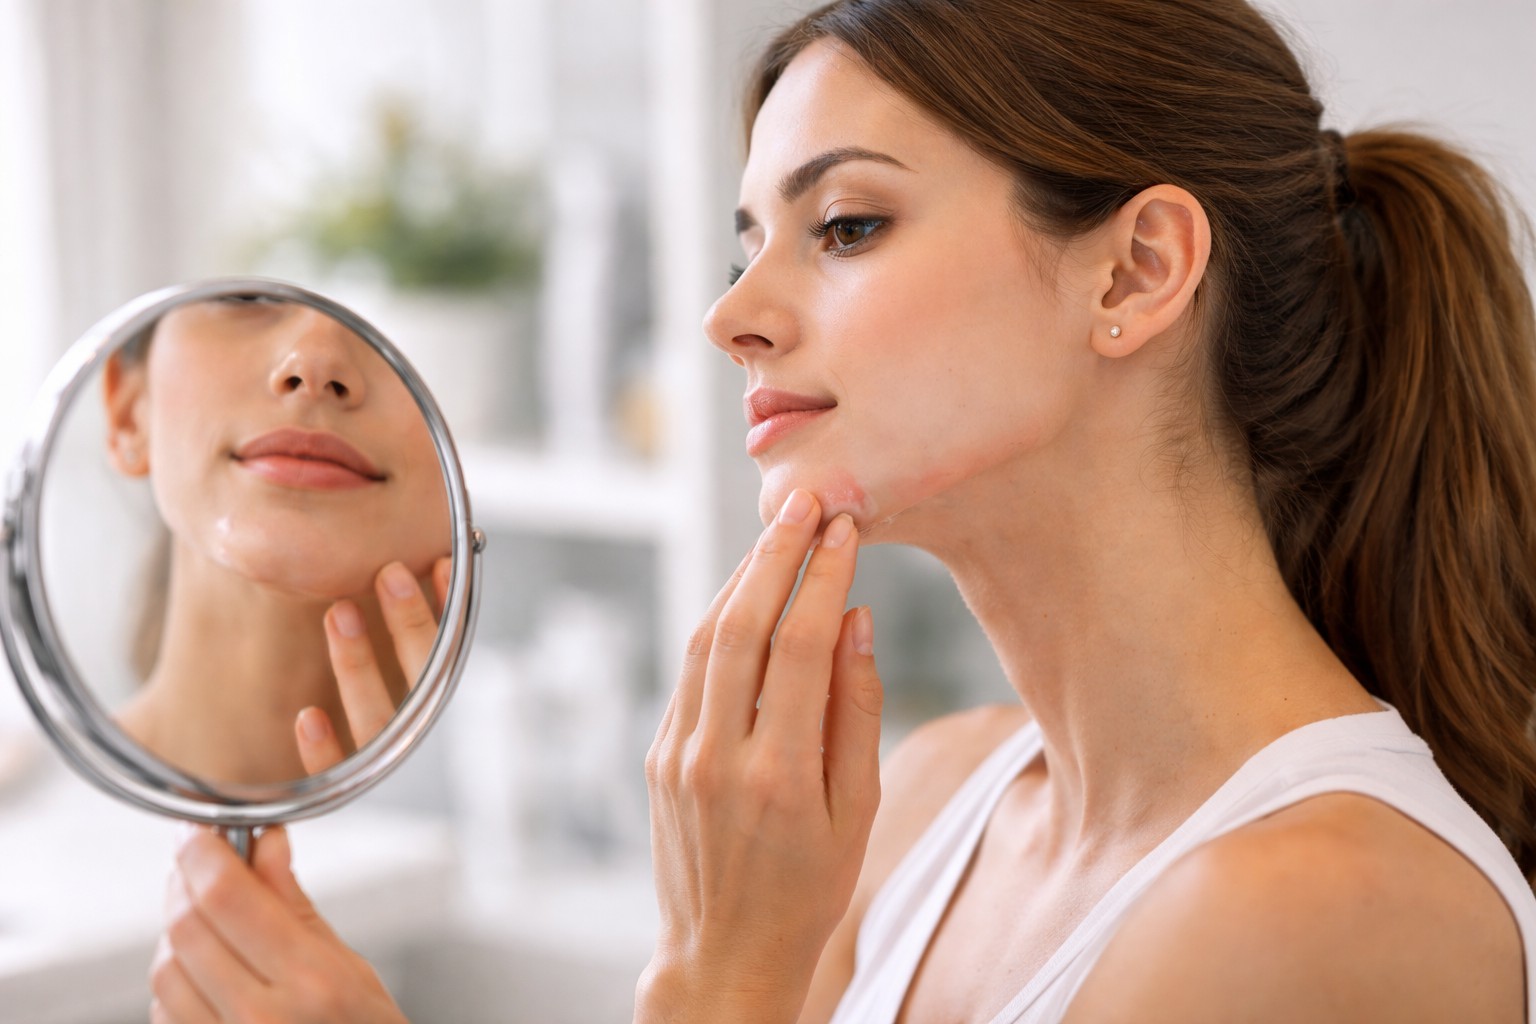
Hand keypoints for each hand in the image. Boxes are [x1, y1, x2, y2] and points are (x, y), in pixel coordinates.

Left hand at [150, 826, 407, 1022]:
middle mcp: (262, 1020)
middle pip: (185, 928)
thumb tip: (263, 841)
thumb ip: (294, 903)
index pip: (225, 897)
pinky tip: (205, 975)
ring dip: (177, 935)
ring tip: (209, 925)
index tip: (196, 829)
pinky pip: (163, 1014)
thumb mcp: (350, 967)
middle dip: (184, 884)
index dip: (200, 852)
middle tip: (200, 863)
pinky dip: (175, 983)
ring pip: (163, 970)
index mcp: (311, 982)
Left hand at [296, 556, 450, 773]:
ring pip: (376, 720)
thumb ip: (406, 623)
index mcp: (437, 700)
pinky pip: (337, 771)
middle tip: (390, 576)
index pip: (450, 652)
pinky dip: (325, 749)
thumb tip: (408, 562)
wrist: (386, 818)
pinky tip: (309, 717)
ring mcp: (384, 760)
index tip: (437, 566)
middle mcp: (419, 732)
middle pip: (422, 681)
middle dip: (410, 625)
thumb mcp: (399, 658)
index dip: (444, 610)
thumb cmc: (381, 708)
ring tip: (338, 613)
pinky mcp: (345, 782)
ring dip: (358, 665)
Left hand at [639, 489, 883, 1022]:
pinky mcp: (658, 755)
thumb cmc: (808, 888)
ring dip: (741, 577)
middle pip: (741, 625)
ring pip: (706, 639)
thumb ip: (856, 711)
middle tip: (805, 502)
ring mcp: (678, 754)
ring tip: (778, 532)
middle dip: (775, 553)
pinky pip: (690, 671)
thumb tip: (856, 622)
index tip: (846, 530)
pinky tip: (746, 594)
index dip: (824, 578)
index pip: (800, 646)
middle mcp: (719, 757)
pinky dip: (719, 622)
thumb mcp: (857, 811)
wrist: (725, 953)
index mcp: (781, 775)